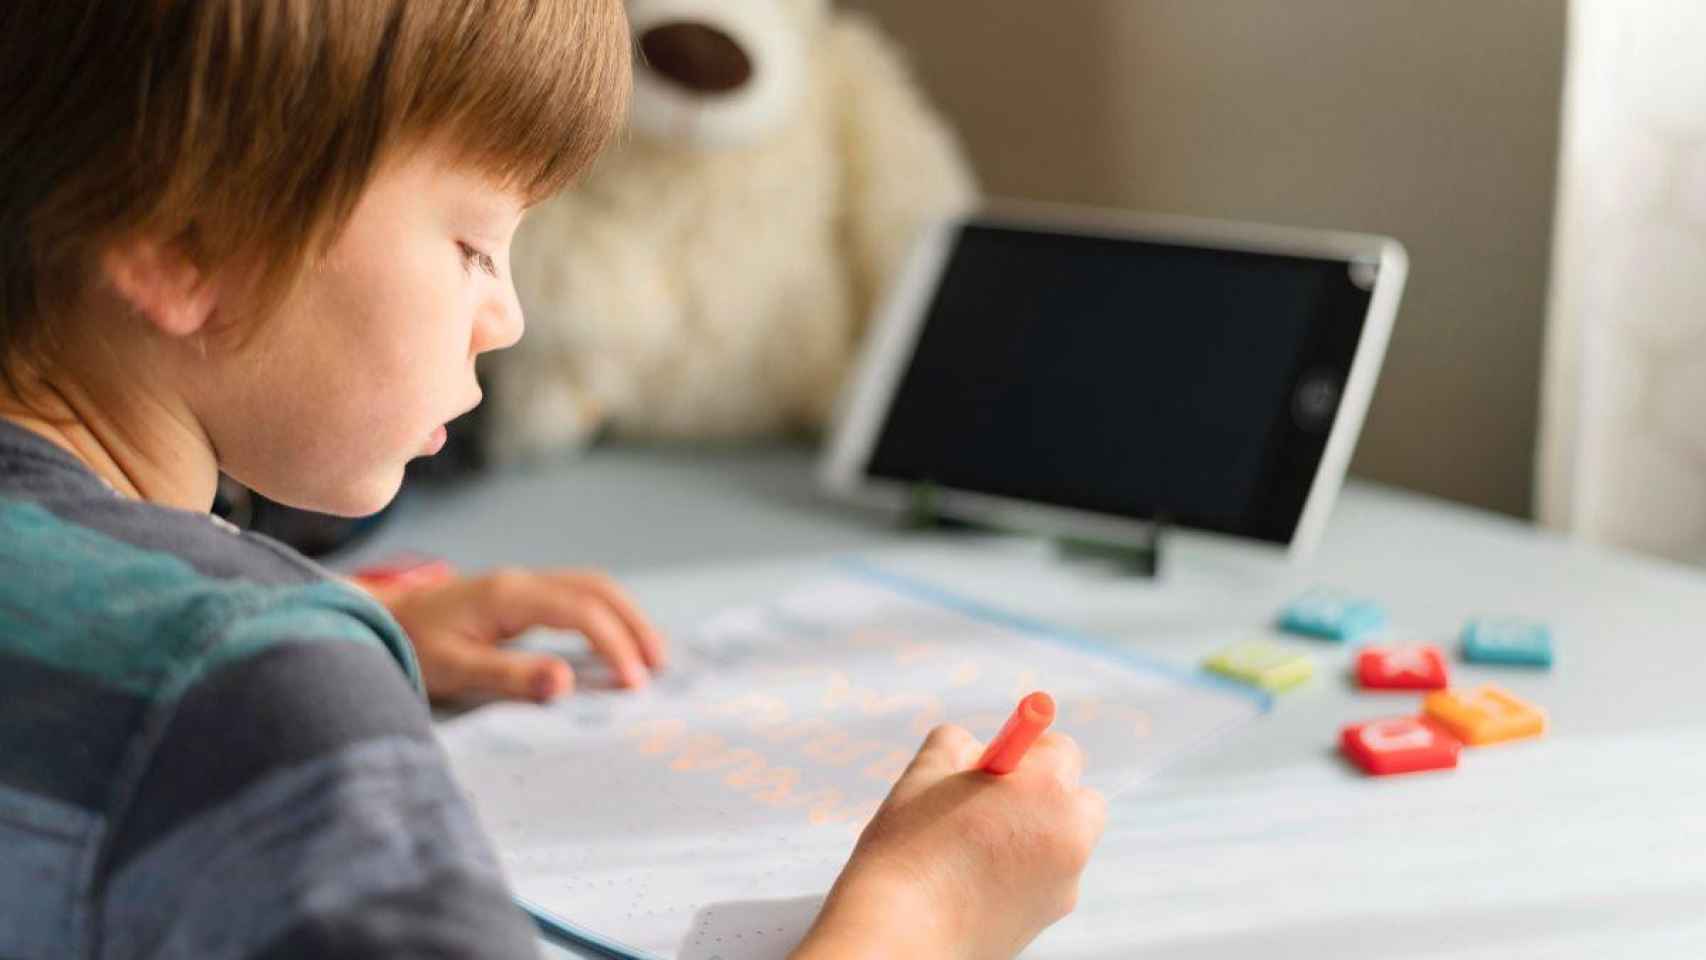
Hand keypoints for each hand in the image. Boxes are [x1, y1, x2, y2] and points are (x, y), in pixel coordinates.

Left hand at [370, 568, 667, 703]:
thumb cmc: (410, 646)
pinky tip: (616, 644)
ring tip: (650, 657)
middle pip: (598, 588)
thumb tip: (565, 682)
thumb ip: (509, 675)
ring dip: (626, 617)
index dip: (615, 645)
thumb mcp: (453, 669)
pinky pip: (578, 596)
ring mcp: (523, 585)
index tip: (634, 684)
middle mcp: (523, 582)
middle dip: (635, 624)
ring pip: (592, 587)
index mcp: (509, 596)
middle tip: (659, 667)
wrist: (376, 620)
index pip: (582, 611)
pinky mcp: (521, 597)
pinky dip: (608, 616)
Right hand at [793, 725, 1106, 959]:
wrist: (902, 934)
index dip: (1028, 750)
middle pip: (1080, 798)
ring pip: (1061, 840)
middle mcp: (1071, 834)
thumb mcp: (924, 773)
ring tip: (974, 845)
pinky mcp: (1049, 917)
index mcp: (1047, 788)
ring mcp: (1065, 882)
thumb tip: (978, 750)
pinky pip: (1045, 879)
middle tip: (996, 799)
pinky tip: (974, 880)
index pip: (1062, 750)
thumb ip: (957, 744)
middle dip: (1046, 793)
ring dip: (1033, 833)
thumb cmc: (909, 848)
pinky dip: (1022, 873)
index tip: (1000, 760)